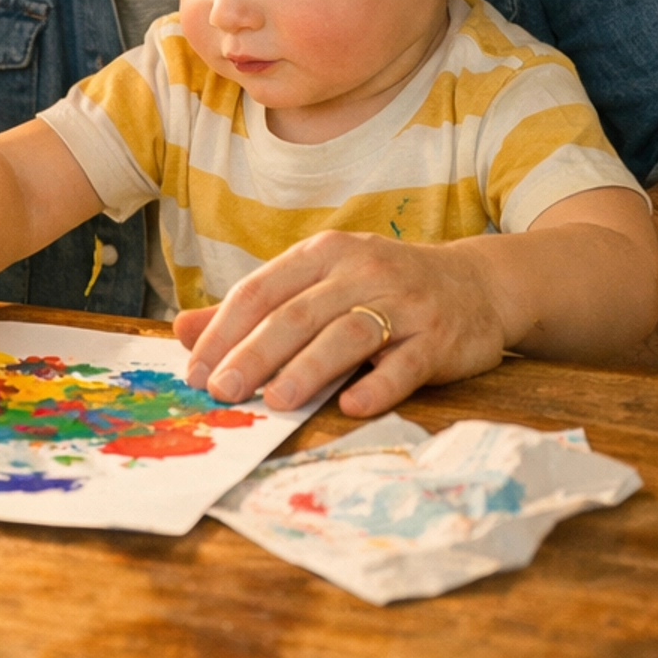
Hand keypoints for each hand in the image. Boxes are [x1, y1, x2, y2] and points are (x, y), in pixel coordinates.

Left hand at [174, 230, 508, 418]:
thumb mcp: (319, 284)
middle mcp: (361, 270)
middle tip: (222, 391)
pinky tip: (351, 405)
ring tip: (275, 401)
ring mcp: (403, 302)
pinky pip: (404, 363)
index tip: (195, 370)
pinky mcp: (439, 337)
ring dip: (308, 368)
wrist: (477, 283)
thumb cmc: (382, 288)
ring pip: (347, 335)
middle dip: (254, 353)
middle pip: (297, 313)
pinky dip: (378, 384)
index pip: (262, 288)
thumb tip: (181, 329)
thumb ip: (255, 309)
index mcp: (324, 253)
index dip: (224, 329)